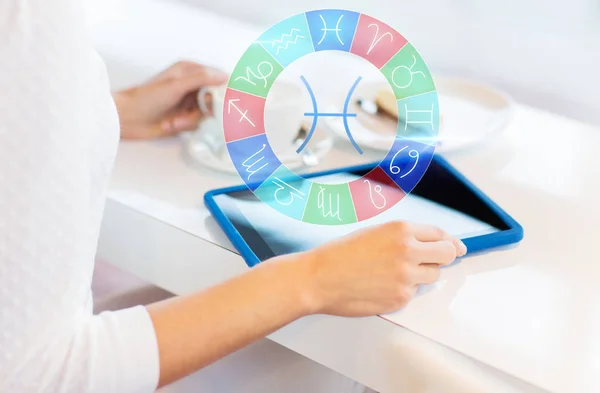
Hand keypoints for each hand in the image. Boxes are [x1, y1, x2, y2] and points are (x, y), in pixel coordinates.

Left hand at [113, 61, 227, 139]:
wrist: (127, 119)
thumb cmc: (145, 98)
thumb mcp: (175, 86)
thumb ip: (201, 79)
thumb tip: (224, 76)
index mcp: (190, 71)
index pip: (218, 77)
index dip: (224, 89)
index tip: (224, 100)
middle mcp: (192, 85)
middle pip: (215, 98)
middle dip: (206, 109)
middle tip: (198, 112)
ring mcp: (189, 102)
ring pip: (207, 113)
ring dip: (191, 120)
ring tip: (175, 120)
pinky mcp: (186, 117)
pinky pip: (198, 123)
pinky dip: (186, 125)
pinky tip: (172, 124)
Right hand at [295, 221, 466, 316]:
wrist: (319, 278)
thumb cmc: (340, 254)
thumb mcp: (374, 233)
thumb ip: (404, 237)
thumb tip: (432, 245)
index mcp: (401, 230)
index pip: (440, 235)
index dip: (450, 242)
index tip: (457, 247)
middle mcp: (408, 251)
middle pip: (446, 255)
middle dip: (443, 257)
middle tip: (433, 260)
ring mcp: (406, 277)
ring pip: (432, 276)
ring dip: (421, 274)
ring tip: (392, 273)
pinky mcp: (400, 298)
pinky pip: (413, 293)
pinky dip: (402, 290)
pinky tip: (380, 285)